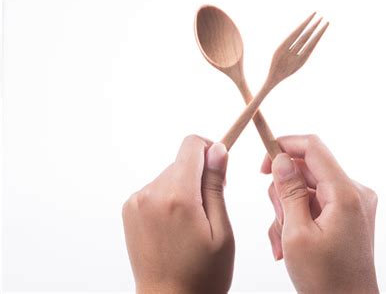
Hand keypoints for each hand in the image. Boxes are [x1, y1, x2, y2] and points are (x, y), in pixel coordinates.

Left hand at [122, 135, 233, 293]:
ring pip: (169, 175)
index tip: (219, 170)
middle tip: (209, 209)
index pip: (191, 146)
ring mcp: (136, 201)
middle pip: (182, 162)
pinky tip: (175, 226)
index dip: (210, 150)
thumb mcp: (221, 230)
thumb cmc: (202, 274)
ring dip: (184, 189)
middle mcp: (151, 193)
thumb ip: (216, 185)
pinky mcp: (130, 210)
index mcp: (177, 197)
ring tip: (191, 223)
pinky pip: (156, 189)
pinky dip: (169, 198)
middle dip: (200, 176)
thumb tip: (217, 149)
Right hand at [261, 135, 378, 292]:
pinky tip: (289, 243)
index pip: (313, 147)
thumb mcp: (296, 233)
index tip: (262, 164)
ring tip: (283, 240)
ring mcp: (352, 203)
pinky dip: (298, 218)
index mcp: (345, 194)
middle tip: (278, 221)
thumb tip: (281, 159)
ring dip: (287, 210)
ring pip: (306, 188)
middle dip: (283, 193)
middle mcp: (354, 192)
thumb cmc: (325, 280)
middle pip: (306, 170)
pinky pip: (315, 203)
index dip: (284, 146)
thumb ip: (289, 191)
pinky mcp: (347, 213)